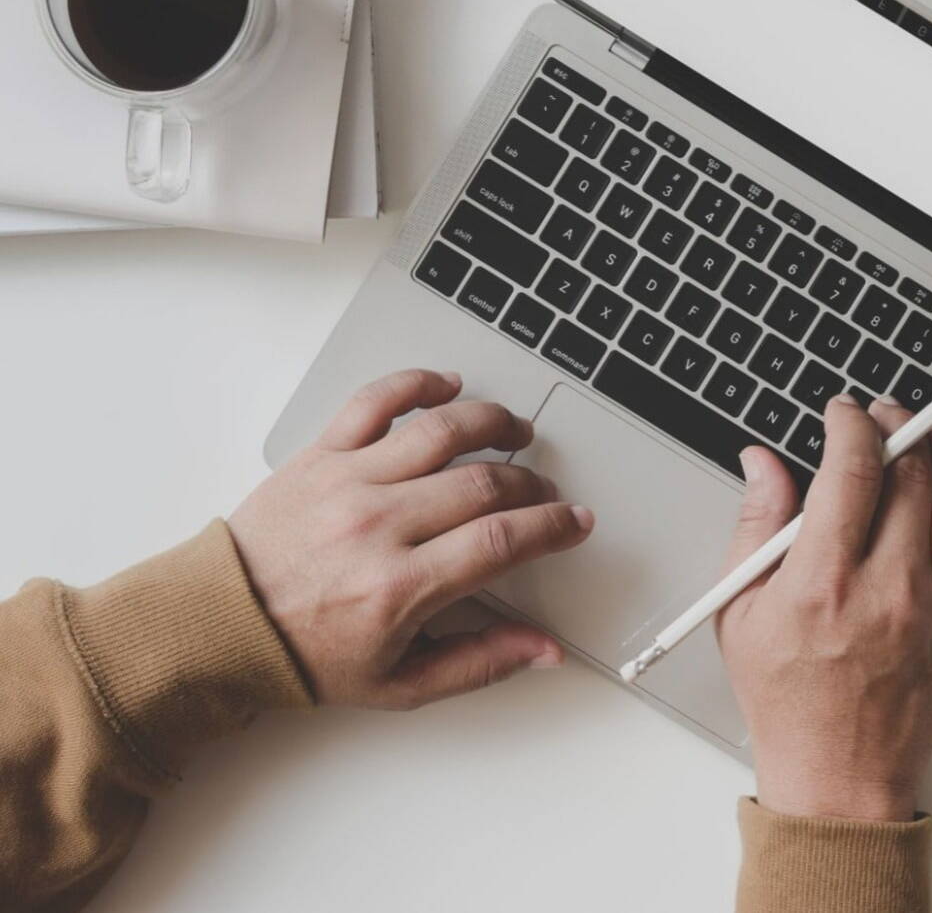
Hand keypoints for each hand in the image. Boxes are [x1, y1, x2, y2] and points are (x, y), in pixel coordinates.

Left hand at [228, 369, 592, 709]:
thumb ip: (481, 663)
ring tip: (515, 431)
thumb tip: (544, 650)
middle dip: (531, 484)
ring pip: (441, 430)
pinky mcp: (321, 454)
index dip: (552, 527)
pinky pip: (376, 401)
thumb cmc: (307, 654)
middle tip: (543, 493)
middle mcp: (377, 525)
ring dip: (493, 422)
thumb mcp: (400, 683)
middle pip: (483, 483)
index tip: (575, 522)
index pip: (500, 540)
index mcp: (399, 587)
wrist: (221, 625)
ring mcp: (348, 482)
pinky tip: (448, 386)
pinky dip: (418, 383)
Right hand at [716, 394, 931, 821]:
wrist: (840, 778)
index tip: (843, 413)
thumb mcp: (741, 612)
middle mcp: (892, 584)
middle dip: (899, 423)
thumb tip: (763, 462)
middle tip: (885, 415)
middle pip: (914, 470)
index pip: (854, 466)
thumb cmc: (789, 701)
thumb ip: (755, 526)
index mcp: (826, 579)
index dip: (851, 422)